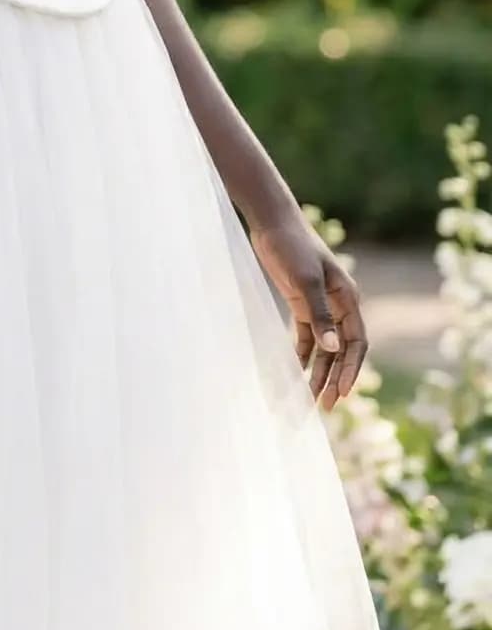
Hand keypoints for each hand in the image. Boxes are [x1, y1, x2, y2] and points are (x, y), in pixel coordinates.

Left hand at [247, 208, 367, 411]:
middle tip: (325, 406)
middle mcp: (339, 305)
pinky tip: (297, 373)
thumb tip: (333, 348)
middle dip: (335, 377)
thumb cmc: (292, 247)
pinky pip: (307, 337)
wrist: (272, 223)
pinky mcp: (301, 304)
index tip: (341, 393)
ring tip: (310, 398)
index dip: (351, 369)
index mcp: (348, 298)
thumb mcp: (305, 281)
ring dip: (320, 371)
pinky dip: (304, 355)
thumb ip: (319, 315)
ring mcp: (320, 305)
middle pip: (342, 349)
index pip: (357, 342)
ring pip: (325, 347)